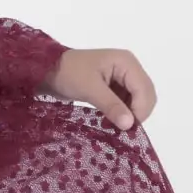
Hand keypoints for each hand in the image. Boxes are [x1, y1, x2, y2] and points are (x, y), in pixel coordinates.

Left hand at [41, 47, 155, 129]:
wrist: (47, 70)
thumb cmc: (68, 73)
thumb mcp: (90, 89)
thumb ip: (111, 105)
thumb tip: (130, 124)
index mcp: (126, 62)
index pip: (144, 90)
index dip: (140, 110)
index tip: (127, 128)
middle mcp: (129, 68)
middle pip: (145, 95)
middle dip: (136, 113)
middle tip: (121, 130)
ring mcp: (123, 77)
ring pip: (137, 100)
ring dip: (129, 114)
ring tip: (113, 125)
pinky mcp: (115, 87)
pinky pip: (126, 102)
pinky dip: (121, 113)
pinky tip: (110, 120)